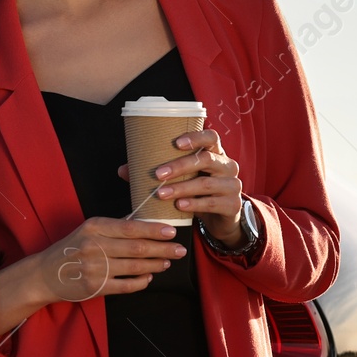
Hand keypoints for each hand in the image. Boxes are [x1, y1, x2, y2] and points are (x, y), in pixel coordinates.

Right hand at [31, 216, 185, 302]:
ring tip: (167, 262)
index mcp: (95, 227)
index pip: (132, 227)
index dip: (155, 230)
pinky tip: (150, 277)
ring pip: (135, 267)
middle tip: (180, 249)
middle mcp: (95, 246)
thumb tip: (145, 221)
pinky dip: (141, 282)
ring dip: (155, 265)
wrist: (45, 273)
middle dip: (163, 249)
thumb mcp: (88, 230)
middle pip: (138, 248)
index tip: (172, 231)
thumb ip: (114, 226)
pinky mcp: (96, 287)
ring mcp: (96, 268)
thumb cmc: (71, 248)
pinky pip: (126, 285)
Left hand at [118, 128, 244, 246]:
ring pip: (206, 183)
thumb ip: (157, 172)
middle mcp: (228, 166)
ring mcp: (233, 186)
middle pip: (206, 159)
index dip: (196, 137)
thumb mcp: (183, 180)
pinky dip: (194, 204)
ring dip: (182, 188)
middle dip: (180, 166)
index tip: (176, 143)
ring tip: (162, 194)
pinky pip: (212, 203)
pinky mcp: (232, 205)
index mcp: (216, 153)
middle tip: (158, 174)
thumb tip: (123, 169)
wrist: (222, 219)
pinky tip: (179, 206)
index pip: (211, 137)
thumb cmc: (199, 192)